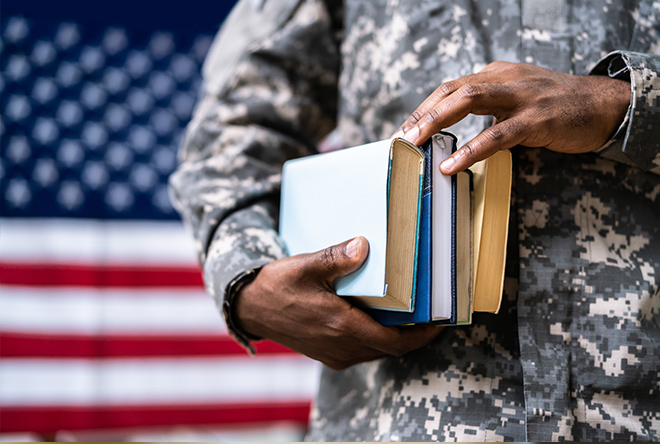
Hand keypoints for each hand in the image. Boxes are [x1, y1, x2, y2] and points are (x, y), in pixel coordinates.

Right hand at [233, 236, 441, 369]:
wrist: (249, 307)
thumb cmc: (276, 286)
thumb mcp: (305, 266)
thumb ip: (336, 257)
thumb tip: (364, 245)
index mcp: (342, 327)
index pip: (395, 342)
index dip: (423, 335)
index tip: (442, 322)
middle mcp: (341, 347)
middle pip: (391, 348)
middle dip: (414, 335)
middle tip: (432, 313)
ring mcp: (333, 353)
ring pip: (376, 351)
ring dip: (395, 337)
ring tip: (410, 315)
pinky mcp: (326, 353)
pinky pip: (361, 350)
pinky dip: (377, 338)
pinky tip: (379, 318)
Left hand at [393, 62, 630, 173]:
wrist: (604, 104)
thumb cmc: (557, 105)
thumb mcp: (516, 99)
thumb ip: (488, 110)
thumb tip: (454, 132)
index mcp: (496, 74)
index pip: (450, 88)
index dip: (424, 109)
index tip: (404, 130)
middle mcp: (504, 78)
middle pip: (452, 90)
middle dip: (422, 115)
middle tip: (400, 138)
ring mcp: (521, 96)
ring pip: (469, 102)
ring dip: (436, 122)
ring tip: (415, 144)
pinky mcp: (537, 118)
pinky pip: (498, 134)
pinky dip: (471, 150)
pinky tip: (453, 165)